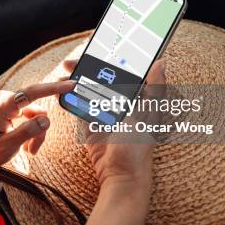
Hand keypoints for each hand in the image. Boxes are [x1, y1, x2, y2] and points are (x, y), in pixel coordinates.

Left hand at [0, 80, 74, 165]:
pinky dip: (33, 132)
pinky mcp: (15, 107)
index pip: (33, 92)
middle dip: (38, 131)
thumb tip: (46, 119)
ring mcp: (12, 102)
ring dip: (36, 134)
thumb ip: (27, 132)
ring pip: (38, 116)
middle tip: (32, 150)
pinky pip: (33, 117)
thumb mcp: (7, 145)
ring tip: (27, 150)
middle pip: (38, 110)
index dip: (53, 88)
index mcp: (4, 104)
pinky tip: (26, 145)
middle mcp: (8, 98)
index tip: (70, 84)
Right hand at [61, 58, 164, 187]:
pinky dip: (71, 97)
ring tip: (64, 75)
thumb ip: (154, 90)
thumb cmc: (138, 148)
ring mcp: (105, 112)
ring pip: (89, 89)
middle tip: (71, 63)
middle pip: (102, 78)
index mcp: (138, 98)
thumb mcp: (148, 116)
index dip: (111, 58)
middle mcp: (121, 102)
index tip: (96, 48)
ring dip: (76, 82)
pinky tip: (62, 90)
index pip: (124, 71)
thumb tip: (161, 62)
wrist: (120, 176)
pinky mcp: (91, 124)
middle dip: (87, 68)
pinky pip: (80, 106)